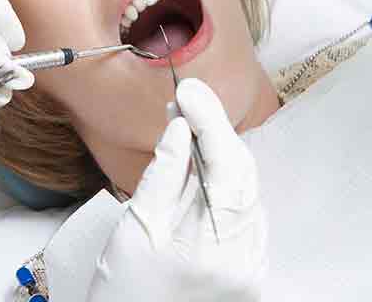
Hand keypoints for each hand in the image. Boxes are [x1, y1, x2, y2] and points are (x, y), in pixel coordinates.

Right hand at [88, 78, 267, 300]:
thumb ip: (164, 175)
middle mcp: (240, 259)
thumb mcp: (135, 227)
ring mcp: (249, 267)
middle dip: (215, 133)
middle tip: (184, 105)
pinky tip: (201, 177)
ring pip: (245, 191)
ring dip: (220, 158)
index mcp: (210, 247)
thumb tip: (182, 127)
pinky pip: (245, 214)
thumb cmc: (122, 290)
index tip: (188, 90)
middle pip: (242, 174)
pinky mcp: (249, 270)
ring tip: (187, 136)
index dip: (209, 119)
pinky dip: (225, 188)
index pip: (225, 165)